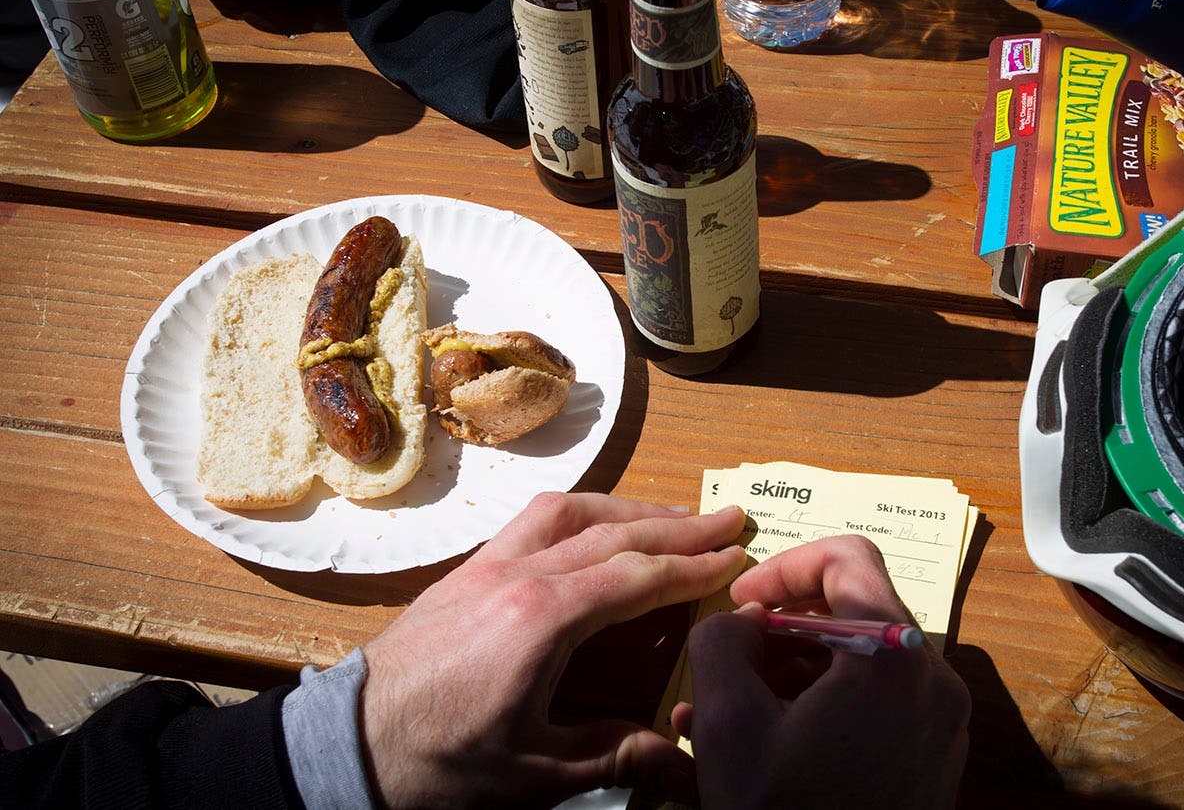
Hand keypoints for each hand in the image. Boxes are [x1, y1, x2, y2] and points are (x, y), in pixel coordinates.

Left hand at [360, 492, 746, 808]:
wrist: (346, 745)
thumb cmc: (435, 763)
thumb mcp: (533, 775)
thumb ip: (614, 756)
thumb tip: (683, 764)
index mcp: (541, 621)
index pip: (638, 577)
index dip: (694, 567)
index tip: (737, 556)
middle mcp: (517, 576)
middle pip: (614, 533)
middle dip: (679, 525)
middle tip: (729, 517)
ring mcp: (487, 566)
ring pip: (571, 512)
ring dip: (630, 509)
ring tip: (673, 517)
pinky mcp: (465, 571)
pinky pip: (533, 520)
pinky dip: (581, 511)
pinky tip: (596, 524)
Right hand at [672, 535, 969, 808]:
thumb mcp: (727, 722)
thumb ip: (720, 643)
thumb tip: (739, 623)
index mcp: (893, 657)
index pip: (848, 558)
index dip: (785, 566)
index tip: (740, 602)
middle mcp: (933, 680)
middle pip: (853, 611)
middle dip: (779, 629)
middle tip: (728, 665)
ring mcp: (941, 721)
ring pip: (860, 659)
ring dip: (791, 670)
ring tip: (725, 713)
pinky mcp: (933, 756)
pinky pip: (876, 702)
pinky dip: (822, 703)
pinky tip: (764, 742)